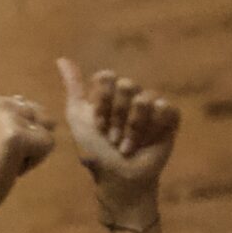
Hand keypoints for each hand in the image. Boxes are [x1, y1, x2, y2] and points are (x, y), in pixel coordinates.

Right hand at [0, 81, 56, 209]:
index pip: (30, 110)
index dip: (22, 132)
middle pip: (41, 118)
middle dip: (31, 139)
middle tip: (4, 155)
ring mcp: (8, 118)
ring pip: (46, 131)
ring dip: (34, 151)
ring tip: (9, 160)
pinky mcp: (18, 136)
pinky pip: (48, 145)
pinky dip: (35, 162)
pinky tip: (12, 168)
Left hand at [58, 59, 178, 206]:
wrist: (118, 174)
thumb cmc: (94, 148)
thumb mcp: (78, 117)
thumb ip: (73, 87)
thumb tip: (61, 58)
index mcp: (109, 91)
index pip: (106, 77)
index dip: (101, 103)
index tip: (97, 125)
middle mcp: (130, 94)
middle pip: (126, 85)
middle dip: (116, 116)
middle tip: (112, 137)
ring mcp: (151, 105)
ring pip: (145, 99)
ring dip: (133, 128)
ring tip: (128, 144)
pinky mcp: (170, 117)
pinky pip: (166, 108)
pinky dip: (154, 128)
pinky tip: (148, 141)